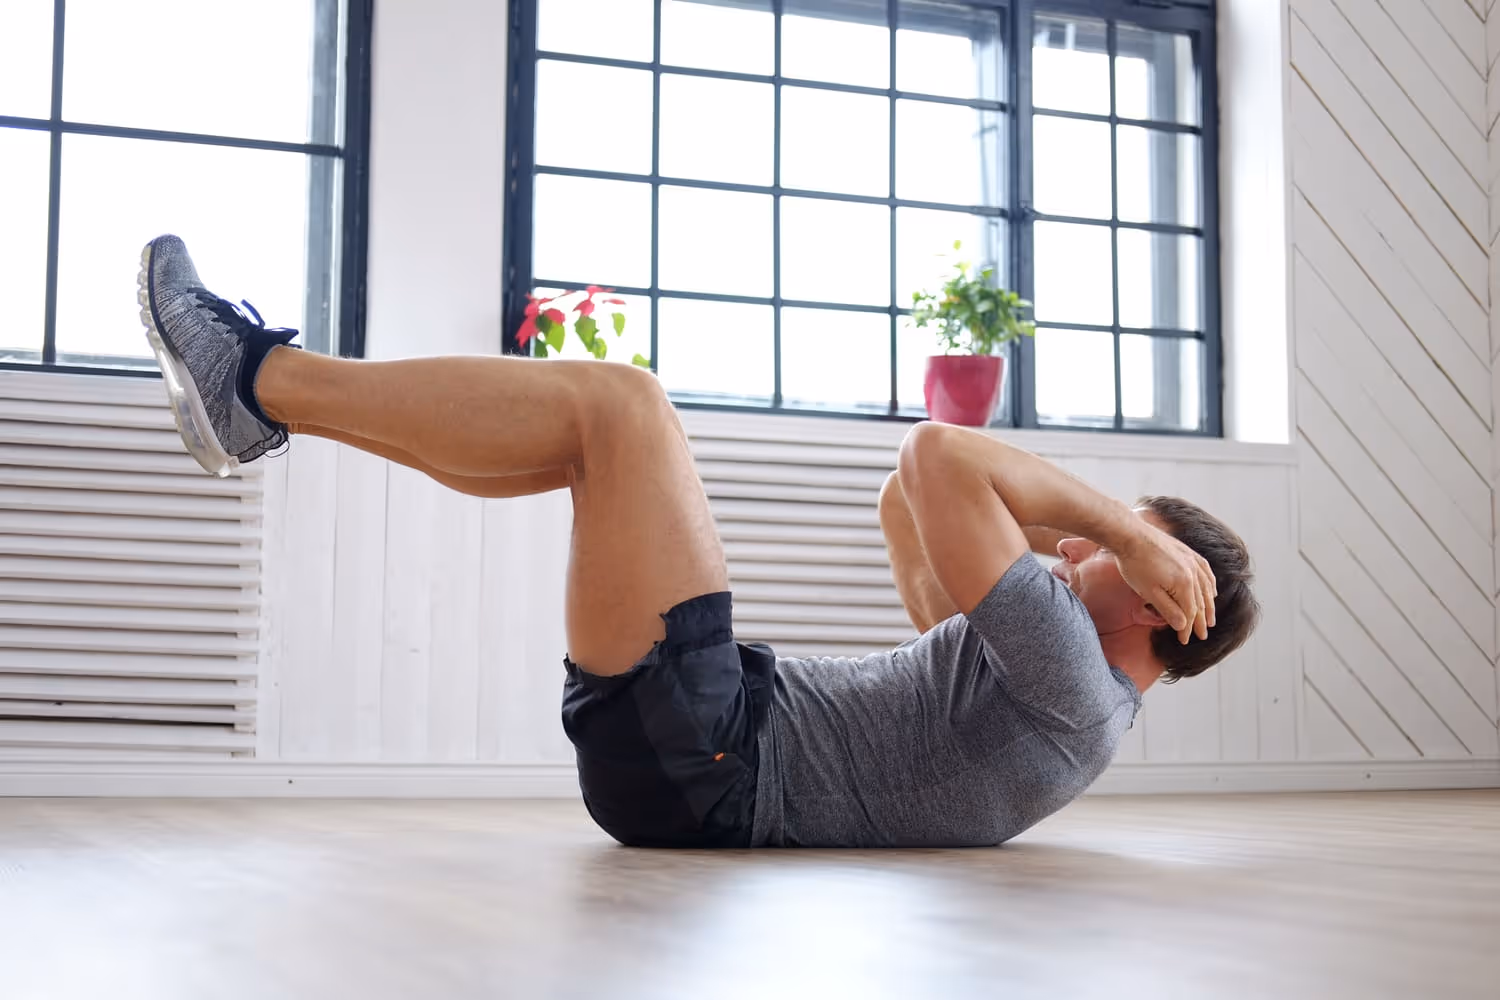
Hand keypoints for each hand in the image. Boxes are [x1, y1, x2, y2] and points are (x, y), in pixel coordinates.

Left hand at [1115, 523, 1216, 644]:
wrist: (1130, 534)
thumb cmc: (1135, 564)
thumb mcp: (1148, 592)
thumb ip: (1167, 609)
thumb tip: (1183, 625)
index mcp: (1184, 585)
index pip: (1189, 613)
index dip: (1187, 629)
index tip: (1184, 641)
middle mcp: (1193, 573)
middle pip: (1200, 602)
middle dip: (1200, 621)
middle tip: (1202, 636)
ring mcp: (1192, 561)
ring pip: (1206, 588)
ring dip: (1209, 605)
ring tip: (1210, 619)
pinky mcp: (1187, 552)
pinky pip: (1205, 571)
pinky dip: (1210, 584)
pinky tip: (1212, 591)